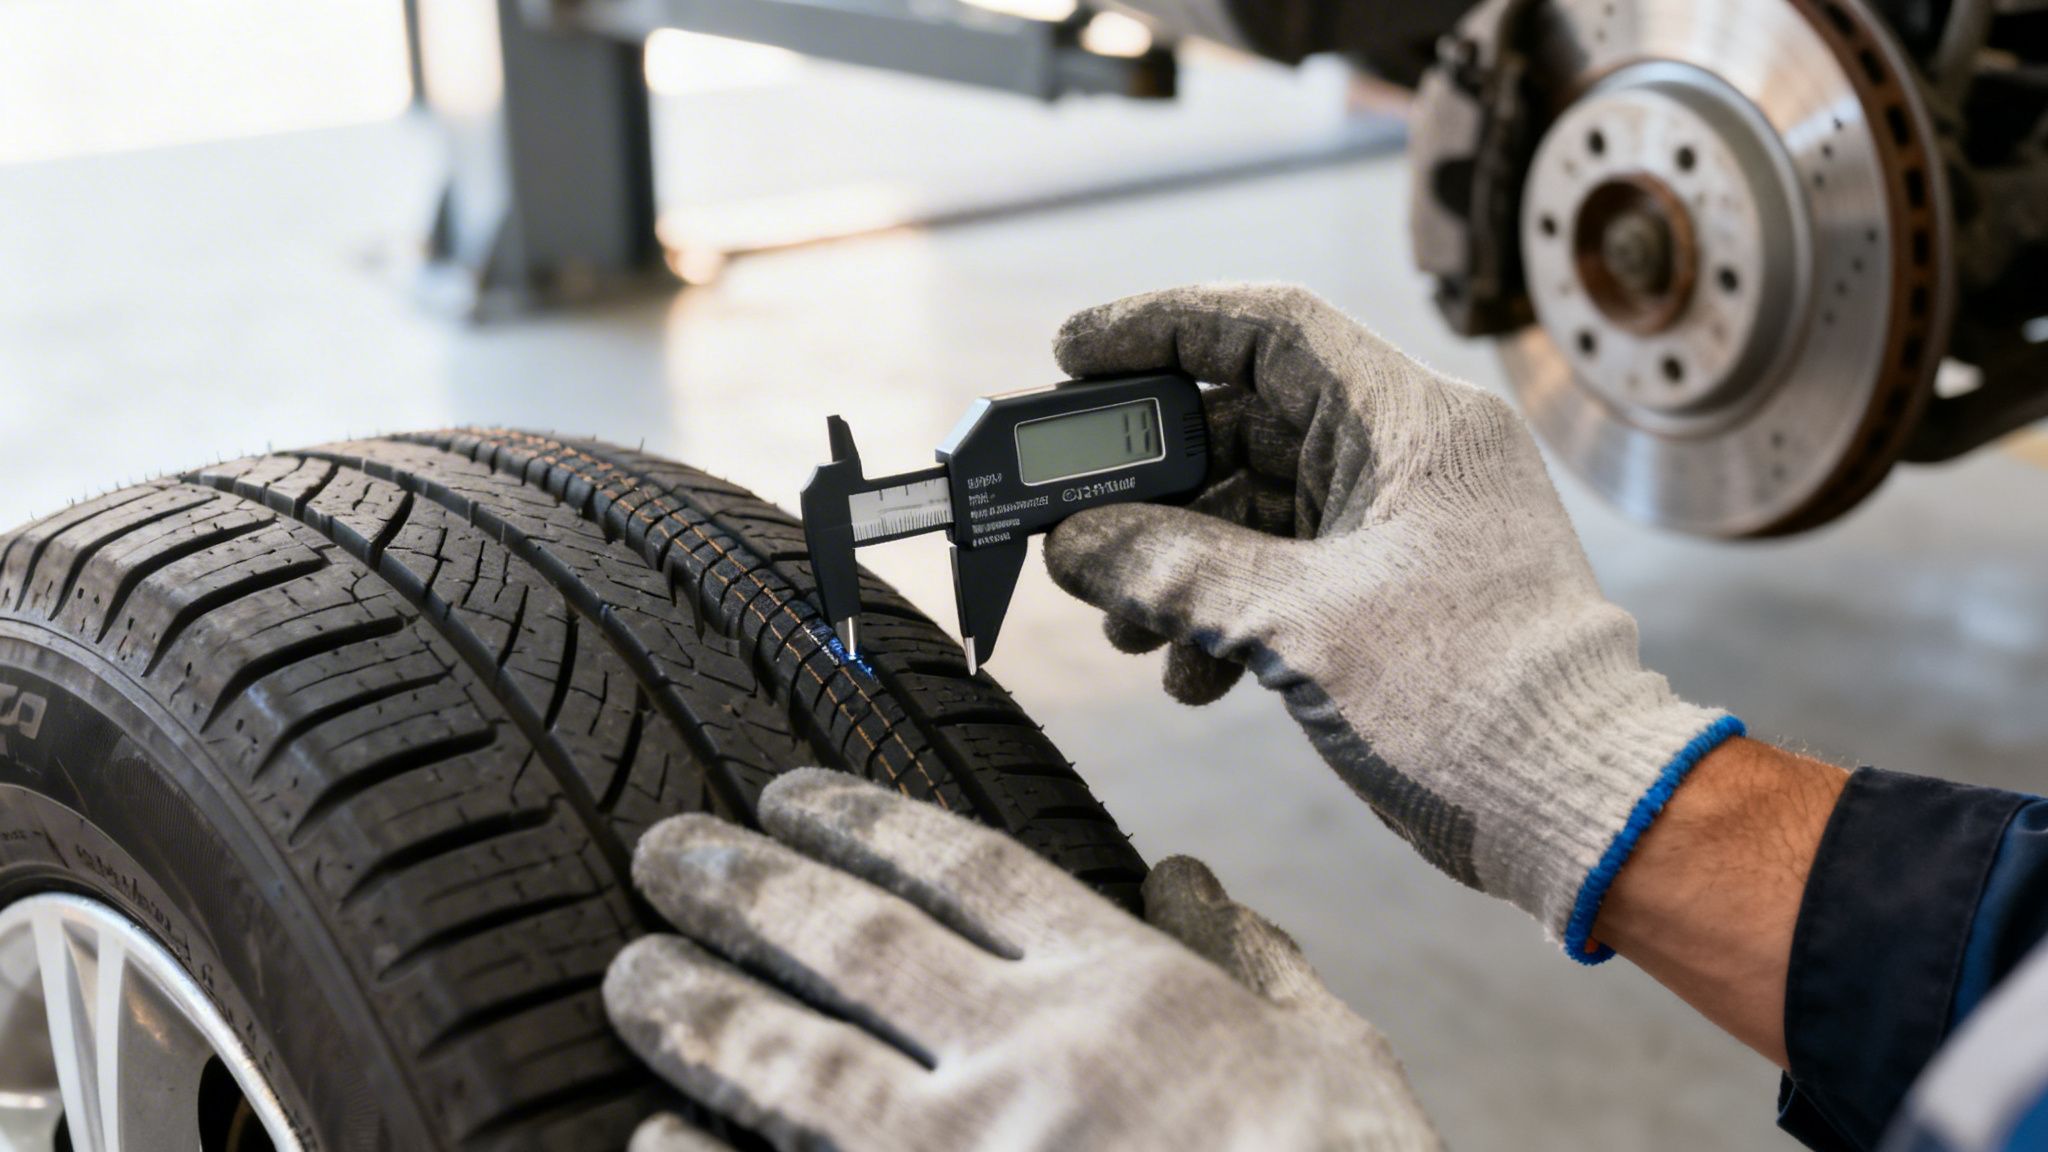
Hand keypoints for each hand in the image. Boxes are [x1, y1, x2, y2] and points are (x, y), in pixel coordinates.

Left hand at [604, 769, 1441, 1151]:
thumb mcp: (1333, 1056)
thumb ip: (1248, 958)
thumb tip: (1184, 875)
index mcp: (1130, 990)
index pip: (963, 870)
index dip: (859, 820)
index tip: (786, 793)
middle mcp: (1038, 1060)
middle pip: (855, 947)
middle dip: (745, 889)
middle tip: (659, 850)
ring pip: (802, 1068)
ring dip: (701, 1011)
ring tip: (628, 972)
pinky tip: (647, 1137)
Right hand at [1042, 284, 1741, 957]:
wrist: (1580, 805)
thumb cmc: (1479, 698)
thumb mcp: (1300, 625)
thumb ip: (1176, 571)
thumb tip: (1076, 543)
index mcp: (1413, 421)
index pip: (1268, 327)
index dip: (1159, 326)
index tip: (1072, 351)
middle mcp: (1410, 455)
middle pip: (1244, 424)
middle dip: (1151, 484)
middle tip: (1071, 515)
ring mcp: (1403, 524)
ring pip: (1255, 508)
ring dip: (1178, 563)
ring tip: (1123, 627)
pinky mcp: (1394, 591)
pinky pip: (1283, 570)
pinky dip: (1225, 612)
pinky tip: (1190, 675)